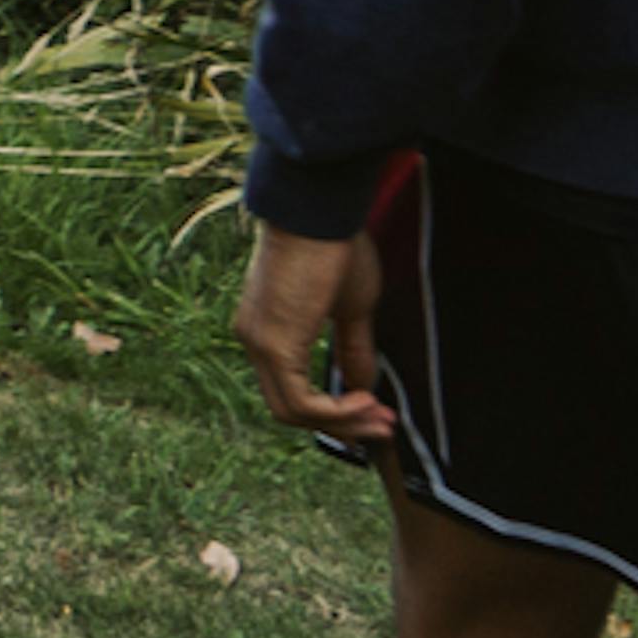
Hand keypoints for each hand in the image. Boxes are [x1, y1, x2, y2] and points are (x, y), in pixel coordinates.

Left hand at [236, 220, 396, 446]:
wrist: (319, 211)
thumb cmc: (335, 247)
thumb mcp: (351, 308)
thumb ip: (352, 349)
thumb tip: (361, 386)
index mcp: (267, 330)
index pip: (291, 390)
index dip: (334, 412)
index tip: (377, 412)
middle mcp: (253, 340)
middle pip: (289, 408)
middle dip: (341, 424)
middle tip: (385, 425)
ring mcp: (258, 343)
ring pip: (293, 410)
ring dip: (343, 422)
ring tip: (381, 417)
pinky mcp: (272, 343)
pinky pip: (299, 401)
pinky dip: (334, 412)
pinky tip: (365, 399)